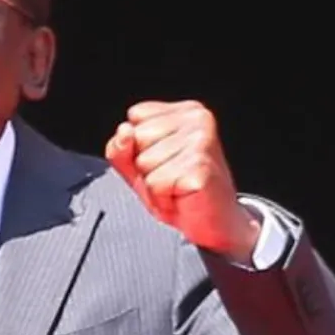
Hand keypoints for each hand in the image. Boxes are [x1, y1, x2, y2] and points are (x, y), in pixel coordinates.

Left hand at [104, 100, 260, 262]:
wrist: (214, 223)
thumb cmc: (177, 191)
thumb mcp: (136, 165)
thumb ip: (120, 146)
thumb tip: (124, 132)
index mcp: (186, 110)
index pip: (135, 116)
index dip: (139, 146)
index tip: (164, 160)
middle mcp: (197, 118)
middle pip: (137, 137)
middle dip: (145, 166)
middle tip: (171, 176)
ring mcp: (200, 141)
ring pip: (144, 161)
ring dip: (153, 184)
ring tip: (177, 186)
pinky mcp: (200, 166)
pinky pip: (154, 183)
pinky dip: (161, 198)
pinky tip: (182, 196)